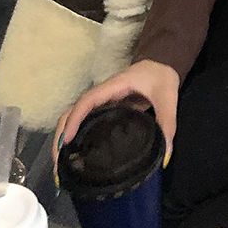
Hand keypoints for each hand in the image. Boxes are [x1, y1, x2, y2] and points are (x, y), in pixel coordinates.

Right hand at [52, 60, 179, 178]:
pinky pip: (84, 120)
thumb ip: (167, 124)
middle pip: (72, 111)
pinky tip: (75, 155)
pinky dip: (75, 136)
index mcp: (114, 86)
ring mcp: (102, 100)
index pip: (87, 101)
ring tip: (62, 165)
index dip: (75, 119)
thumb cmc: (162, 77)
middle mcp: (103, 93)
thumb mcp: (168, 98)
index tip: (67, 142)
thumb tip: (165, 156)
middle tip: (59, 164)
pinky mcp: (105, 107)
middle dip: (61, 135)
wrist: (163, 62)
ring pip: (74, 116)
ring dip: (64, 137)